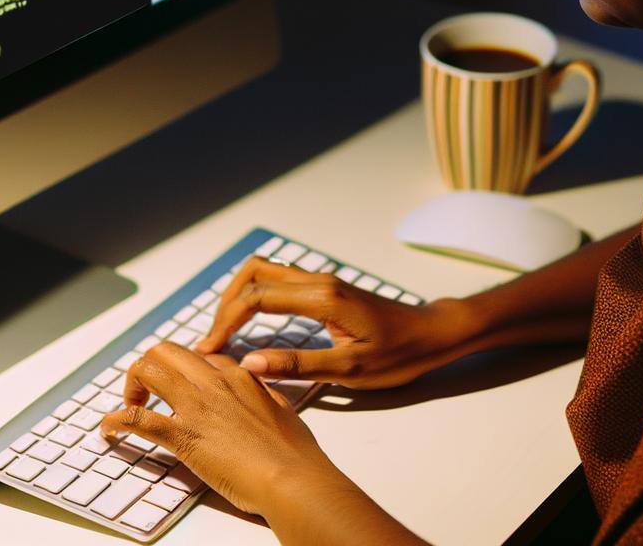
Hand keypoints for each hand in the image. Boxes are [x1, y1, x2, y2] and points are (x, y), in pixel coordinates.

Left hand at [99, 343, 349, 516]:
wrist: (291, 477)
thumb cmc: (294, 452)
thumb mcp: (282, 409)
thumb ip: (264, 395)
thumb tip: (258, 392)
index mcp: (239, 376)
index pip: (200, 357)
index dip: (184, 369)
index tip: (177, 385)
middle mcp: (213, 383)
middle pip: (167, 352)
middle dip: (151, 367)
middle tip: (148, 393)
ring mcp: (196, 407)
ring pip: (148, 369)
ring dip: (132, 384)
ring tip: (130, 405)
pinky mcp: (183, 435)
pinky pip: (138, 419)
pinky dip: (116, 421)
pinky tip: (108, 430)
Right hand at [194, 257, 480, 387]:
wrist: (432, 333)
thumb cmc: (398, 355)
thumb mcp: (351, 370)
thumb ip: (300, 366)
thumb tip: (250, 363)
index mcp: (322, 298)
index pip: (256, 298)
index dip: (226, 322)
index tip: (210, 350)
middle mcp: (317, 281)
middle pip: (253, 275)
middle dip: (225, 306)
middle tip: (212, 342)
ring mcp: (321, 280)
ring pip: (263, 272)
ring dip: (237, 297)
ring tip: (224, 332)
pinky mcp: (324, 287)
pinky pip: (277, 281)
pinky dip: (254, 296)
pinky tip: (249, 322)